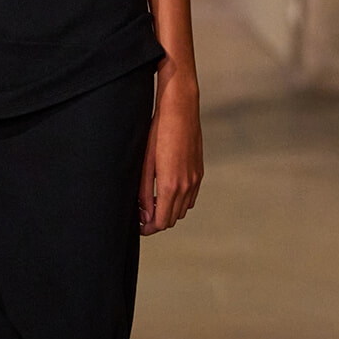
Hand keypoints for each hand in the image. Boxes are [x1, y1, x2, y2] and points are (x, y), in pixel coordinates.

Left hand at [139, 64, 202, 234]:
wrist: (180, 110)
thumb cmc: (157, 133)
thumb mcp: (145, 163)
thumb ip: (143, 192)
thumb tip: (144, 215)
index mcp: (170, 185)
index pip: (161, 222)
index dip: (148, 228)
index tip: (138, 226)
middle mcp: (186, 186)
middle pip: (172, 219)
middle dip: (157, 222)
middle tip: (142, 215)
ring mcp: (195, 179)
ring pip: (183, 210)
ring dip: (168, 211)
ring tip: (152, 202)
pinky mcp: (199, 172)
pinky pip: (191, 197)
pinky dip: (179, 201)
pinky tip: (167, 191)